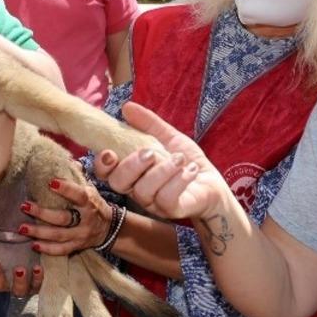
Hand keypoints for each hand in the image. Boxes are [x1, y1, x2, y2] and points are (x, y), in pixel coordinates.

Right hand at [0, 241, 42, 296]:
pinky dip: (37, 278)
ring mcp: (21, 286)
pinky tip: (38, 267)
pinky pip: (36, 286)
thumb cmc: (15, 241)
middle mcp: (6, 281)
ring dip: (18, 281)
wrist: (35, 251)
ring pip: (17, 290)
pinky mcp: (36, 285)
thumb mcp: (5, 236)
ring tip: (20, 269)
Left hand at [20, 176, 112, 255]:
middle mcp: (85, 220)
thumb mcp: (90, 188)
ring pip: (59, 235)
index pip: (79, 195)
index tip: (50, 182)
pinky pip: (61, 250)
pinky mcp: (76, 246)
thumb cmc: (93, 204)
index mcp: (89, 202)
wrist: (108, 228)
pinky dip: (47, 249)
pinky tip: (33, 245)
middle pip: (63, 218)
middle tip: (24, 206)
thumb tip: (67, 160)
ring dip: (39, 232)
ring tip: (22, 227)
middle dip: (42, 213)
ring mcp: (80, 235)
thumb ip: (78, 176)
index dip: (66, 189)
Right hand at [93, 102, 228, 220]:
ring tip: (180, 158)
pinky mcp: (171, 210)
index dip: (102, 165)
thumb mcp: (168, 137)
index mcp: (132, 173)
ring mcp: (153, 203)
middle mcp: (137, 190)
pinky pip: (167, 198)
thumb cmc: (186, 162)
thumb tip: (127, 107)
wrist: (213, 184)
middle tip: (151, 152)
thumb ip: (148, 123)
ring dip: (162, 170)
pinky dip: (179, 180)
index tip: (110, 152)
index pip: (107, 174)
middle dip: (132, 165)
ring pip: (144, 190)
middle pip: (119, 183)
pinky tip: (191, 170)